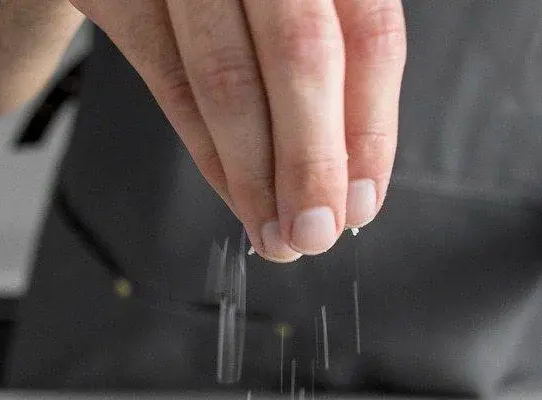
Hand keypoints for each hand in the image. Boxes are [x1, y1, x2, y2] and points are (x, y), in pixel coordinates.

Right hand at [71, 0, 405, 261]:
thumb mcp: (308, 4)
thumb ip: (334, 72)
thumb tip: (350, 185)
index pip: (370, 38)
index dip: (369, 133)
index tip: (359, 204)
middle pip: (302, 57)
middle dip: (310, 165)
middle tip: (313, 232)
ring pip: (228, 79)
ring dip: (255, 178)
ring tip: (273, 234)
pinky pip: (172, 83)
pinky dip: (209, 154)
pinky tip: (236, 196)